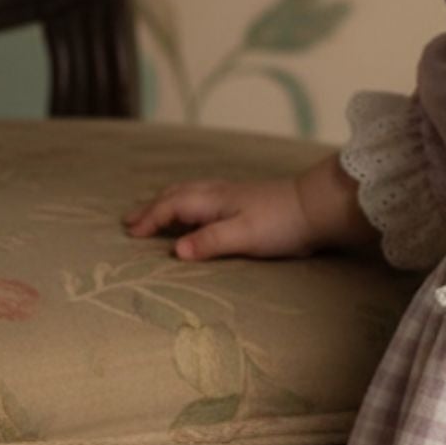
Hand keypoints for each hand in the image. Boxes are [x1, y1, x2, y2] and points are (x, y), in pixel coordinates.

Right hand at [121, 175, 316, 261]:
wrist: (317, 207)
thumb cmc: (281, 222)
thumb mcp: (243, 236)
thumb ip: (209, 242)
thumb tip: (174, 251)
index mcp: (212, 200)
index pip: (170, 207)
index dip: (149, 220)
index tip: (130, 234)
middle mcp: (217, 193)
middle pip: (175, 196)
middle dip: (151, 208)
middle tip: (128, 221)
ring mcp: (231, 194)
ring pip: (189, 194)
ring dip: (167, 203)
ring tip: (152, 213)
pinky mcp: (243, 201)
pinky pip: (202, 198)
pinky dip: (185, 203)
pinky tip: (193, 212)